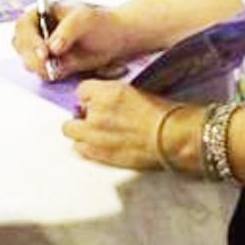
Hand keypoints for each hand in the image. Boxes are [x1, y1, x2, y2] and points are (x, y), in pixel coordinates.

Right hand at [12, 0, 132, 79]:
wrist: (116, 38)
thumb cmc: (100, 21)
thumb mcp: (86, 19)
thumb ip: (68, 30)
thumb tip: (52, 47)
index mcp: (42, 13)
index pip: (23, 26)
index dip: (29, 39)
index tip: (43, 52)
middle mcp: (38, 31)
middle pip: (21, 46)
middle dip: (32, 57)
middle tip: (49, 66)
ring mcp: (42, 49)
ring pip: (29, 62)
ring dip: (41, 67)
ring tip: (62, 67)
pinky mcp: (50, 65)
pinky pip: (43, 73)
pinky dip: (50, 74)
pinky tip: (64, 70)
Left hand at [63, 80, 191, 169]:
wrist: (173, 138)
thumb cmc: (164, 114)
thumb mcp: (138, 91)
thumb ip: (114, 95)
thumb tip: (106, 101)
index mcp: (108, 93)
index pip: (81, 89)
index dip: (90, 95)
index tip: (95, 99)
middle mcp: (97, 113)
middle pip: (72, 114)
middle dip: (81, 116)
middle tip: (95, 118)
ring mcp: (95, 136)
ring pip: (72, 134)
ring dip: (82, 133)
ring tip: (98, 134)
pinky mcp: (99, 155)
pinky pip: (82, 150)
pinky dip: (88, 148)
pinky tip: (103, 145)